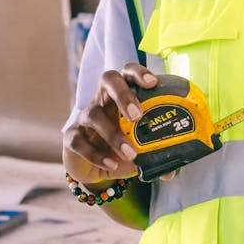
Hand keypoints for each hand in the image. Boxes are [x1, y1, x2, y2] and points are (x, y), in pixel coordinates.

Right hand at [62, 64, 157, 187]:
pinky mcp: (72, 137)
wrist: (93, 167)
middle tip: (138, 116)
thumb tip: (171, 171)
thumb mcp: (140, 150)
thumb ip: (156, 155)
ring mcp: (85, 117)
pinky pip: (79, 141)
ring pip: (94, 114)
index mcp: (122, 95)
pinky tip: (111, 164)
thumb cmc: (121, 147)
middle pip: (108, 80)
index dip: (138, 73)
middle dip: (123, 94)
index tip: (152, 82)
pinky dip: (96, 154)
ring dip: (113, 134)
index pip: (128, 72)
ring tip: (130, 153)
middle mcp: (102, 99)